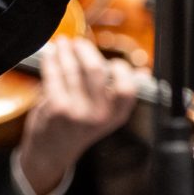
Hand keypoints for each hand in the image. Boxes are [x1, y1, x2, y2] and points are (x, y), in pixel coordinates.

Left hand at [15, 37, 138, 194]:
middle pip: (96, 71)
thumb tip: (143, 72)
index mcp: (116, 116)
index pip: (127, 88)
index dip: (121, 69)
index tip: (112, 61)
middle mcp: (99, 115)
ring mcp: (76, 112)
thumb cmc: (80, 127)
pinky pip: (54, 75)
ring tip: (63, 44)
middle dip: (85, 51)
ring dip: (65, 52)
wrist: (52, 152)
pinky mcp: (56, 108)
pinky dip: (51, 61)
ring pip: (72, 70)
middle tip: (78, 42)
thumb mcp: (106, 116)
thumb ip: (119, 94)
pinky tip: (50, 55)